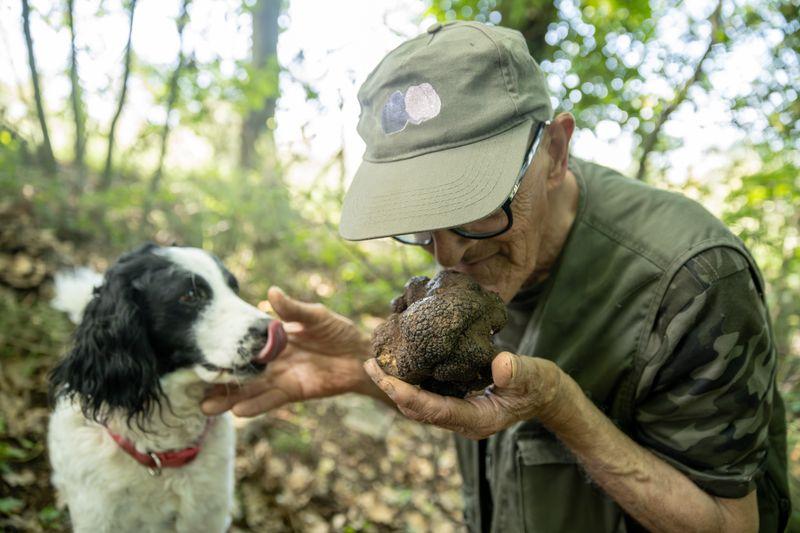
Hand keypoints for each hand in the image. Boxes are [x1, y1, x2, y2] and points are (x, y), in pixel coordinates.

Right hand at [202, 286, 372, 416]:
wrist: (362, 356)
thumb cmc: (340, 331)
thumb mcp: (316, 316)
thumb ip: (293, 309)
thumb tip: (270, 292)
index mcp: (275, 338)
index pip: (245, 344)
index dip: (225, 349)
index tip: (201, 353)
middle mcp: (273, 360)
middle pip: (241, 371)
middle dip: (219, 381)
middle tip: (192, 388)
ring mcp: (282, 377)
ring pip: (250, 389)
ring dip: (229, 399)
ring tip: (206, 407)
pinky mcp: (294, 392)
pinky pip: (271, 400)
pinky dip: (256, 405)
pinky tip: (237, 411)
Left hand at [363, 352, 566, 438]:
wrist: (544, 394)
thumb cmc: (539, 384)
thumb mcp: (533, 375)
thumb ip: (517, 372)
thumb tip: (500, 365)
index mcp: (477, 420)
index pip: (433, 410)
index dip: (407, 395)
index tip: (385, 379)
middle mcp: (462, 421)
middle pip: (417, 410)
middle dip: (391, 389)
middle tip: (369, 364)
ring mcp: (457, 414)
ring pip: (417, 404)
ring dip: (395, 385)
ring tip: (375, 362)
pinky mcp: (456, 403)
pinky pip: (425, 395)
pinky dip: (409, 380)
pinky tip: (399, 362)